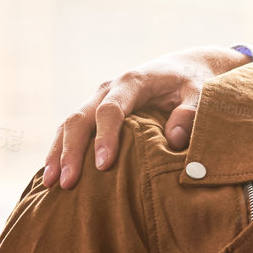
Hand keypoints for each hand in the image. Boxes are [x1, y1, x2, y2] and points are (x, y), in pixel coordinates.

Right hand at [42, 45, 246, 188]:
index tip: (103, 166)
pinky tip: (54, 174)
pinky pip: (74, 130)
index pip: (111, 110)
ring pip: (70, 124)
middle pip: (81, 118)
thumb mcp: (201, 93)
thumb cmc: (194, 83)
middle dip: (71, 151)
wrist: (186, 67)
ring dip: (58, 153)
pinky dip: (62, 150)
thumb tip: (174, 140)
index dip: (105, 137)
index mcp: (133, 82)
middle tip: (67, 183)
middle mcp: (109, 88)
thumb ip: (192, 113)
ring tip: (51, 185)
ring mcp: (99, 99)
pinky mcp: (97, 111)